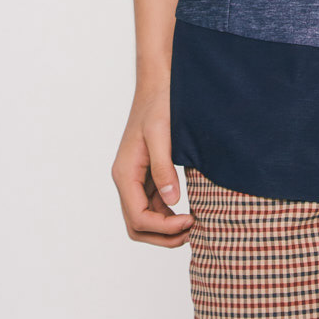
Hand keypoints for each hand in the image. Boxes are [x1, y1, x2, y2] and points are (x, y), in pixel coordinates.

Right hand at [111, 80, 192, 246]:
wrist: (158, 83)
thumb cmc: (158, 104)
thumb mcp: (161, 135)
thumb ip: (163, 169)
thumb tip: (172, 202)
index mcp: (125, 173)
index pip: (139, 217)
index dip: (164, 227)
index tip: (191, 221)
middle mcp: (126, 180)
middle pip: (137, 225)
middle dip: (162, 235)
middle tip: (192, 231)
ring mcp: (135, 178)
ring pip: (144, 218)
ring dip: (165, 228)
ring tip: (193, 225)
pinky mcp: (146, 173)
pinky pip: (153, 204)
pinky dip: (167, 214)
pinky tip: (187, 211)